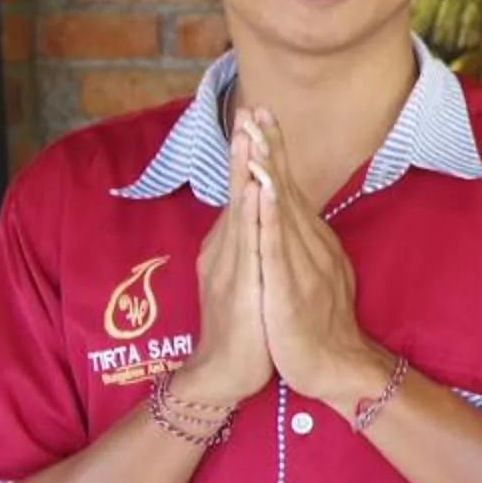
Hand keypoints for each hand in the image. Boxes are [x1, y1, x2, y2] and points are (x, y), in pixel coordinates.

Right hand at [176, 124, 272, 408]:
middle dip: (243, 150)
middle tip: (249, 109)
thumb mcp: (249, 275)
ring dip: (243, 172)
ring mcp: (229, 267)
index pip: (242, 191)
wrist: (225, 373)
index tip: (257, 117)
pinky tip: (257, 192)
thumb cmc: (244, 324)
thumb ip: (250, 245)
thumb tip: (257, 217)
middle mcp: (225, 250)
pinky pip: (248, 246)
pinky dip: (252, 216)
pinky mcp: (238, 288)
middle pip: (236, 191)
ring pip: (239, 211)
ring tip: (248, 136)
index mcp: (232, 246)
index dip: (249, 156)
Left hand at [245, 108, 387, 408]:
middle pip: (287, 188)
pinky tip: (263, 192)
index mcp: (310, 243)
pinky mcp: (292, 290)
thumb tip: (287, 218)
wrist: (335, 369)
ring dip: (269, 170)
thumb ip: (299, 246)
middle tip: (257, 109)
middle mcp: (311, 246)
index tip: (261, 117)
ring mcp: (303, 266)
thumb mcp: (307, 277)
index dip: (276, 153)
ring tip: (255, 137)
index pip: (289, 190)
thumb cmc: (314, 327)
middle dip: (271, 147)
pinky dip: (270, 216)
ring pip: (283, 210)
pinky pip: (279, 248)